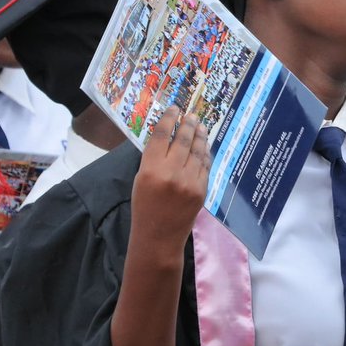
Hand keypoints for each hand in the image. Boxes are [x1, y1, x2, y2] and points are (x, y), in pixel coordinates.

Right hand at [131, 108, 210, 253]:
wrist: (159, 237)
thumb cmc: (144, 207)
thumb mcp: (140, 179)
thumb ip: (153, 159)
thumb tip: (168, 136)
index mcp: (150, 169)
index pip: (161, 135)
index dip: (169, 118)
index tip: (174, 108)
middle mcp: (171, 173)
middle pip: (182, 139)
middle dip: (187, 124)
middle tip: (191, 114)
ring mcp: (189, 181)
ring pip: (197, 151)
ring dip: (199, 135)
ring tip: (200, 125)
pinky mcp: (202, 190)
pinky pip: (205, 166)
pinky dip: (205, 154)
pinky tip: (204, 146)